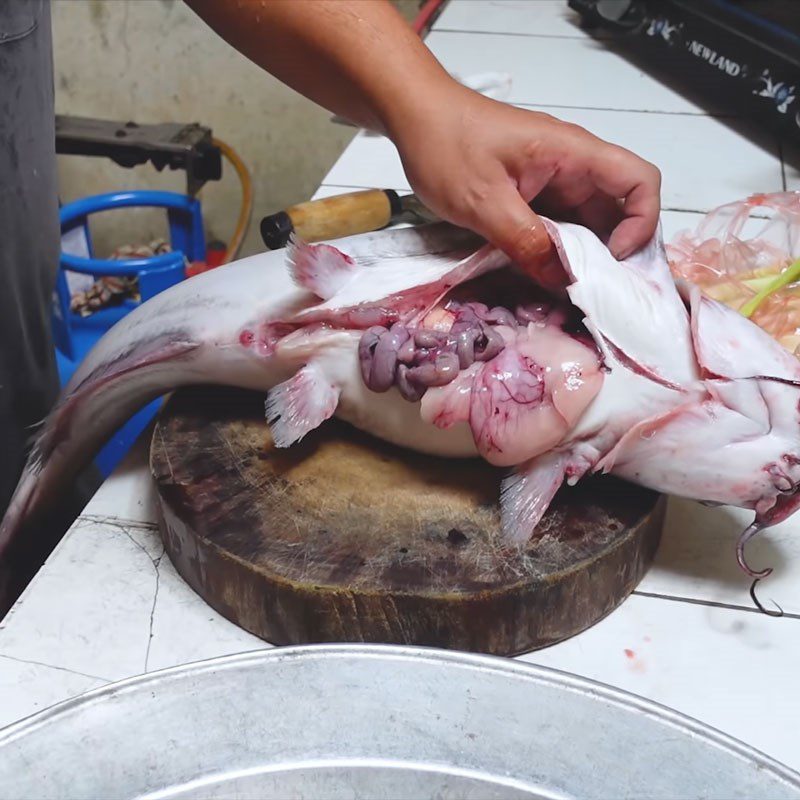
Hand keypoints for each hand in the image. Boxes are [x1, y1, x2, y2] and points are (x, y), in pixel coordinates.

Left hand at [387, 83, 661, 280]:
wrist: (416, 118)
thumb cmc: (447, 147)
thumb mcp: (484, 202)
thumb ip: (525, 242)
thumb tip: (562, 282)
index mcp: (573, 154)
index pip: (640, 181)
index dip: (640, 224)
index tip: (611, 259)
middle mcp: (573, 167)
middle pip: (619, 210)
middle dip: (614, 253)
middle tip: (594, 294)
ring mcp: (554, 181)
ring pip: (589, 223)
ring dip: (586, 257)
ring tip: (571, 291)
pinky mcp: (535, 195)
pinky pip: (561, 226)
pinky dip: (561, 252)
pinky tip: (548, 276)